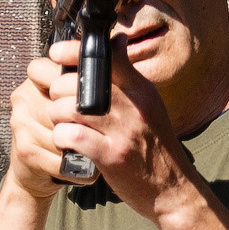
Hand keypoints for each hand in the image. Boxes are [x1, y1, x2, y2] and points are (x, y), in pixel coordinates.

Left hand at [8, 36, 200, 226]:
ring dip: (57, 116)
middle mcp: (133, 105)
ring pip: (69, 108)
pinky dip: (61, 138)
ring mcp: (123, 131)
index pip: (104, 56)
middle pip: (78, 82)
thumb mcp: (148, 104)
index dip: (72, 51)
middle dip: (58, 91)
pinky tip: (67, 143)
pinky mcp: (112, 156)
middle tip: (59, 104)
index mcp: (140, 89)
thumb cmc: (155, 147)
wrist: (173, 189)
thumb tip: (115, 40)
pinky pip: (72, 136)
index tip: (56, 55)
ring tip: (62, 125)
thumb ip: (128, 75)